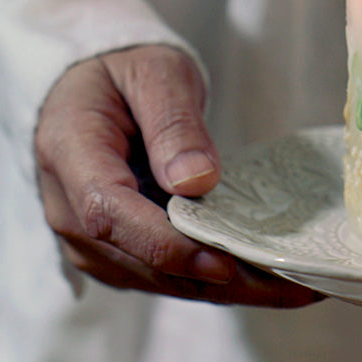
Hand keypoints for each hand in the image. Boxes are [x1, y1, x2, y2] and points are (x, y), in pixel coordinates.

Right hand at [35, 44, 320, 305]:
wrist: (90, 88)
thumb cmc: (123, 72)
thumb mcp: (155, 73)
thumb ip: (173, 125)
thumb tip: (196, 181)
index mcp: (70, 153)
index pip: (109, 214)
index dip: (166, 244)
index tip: (224, 261)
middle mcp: (67, 209)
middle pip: (139, 260)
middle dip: (218, 279)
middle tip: (292, 284)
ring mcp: (88, 237)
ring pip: (156, 278)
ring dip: (224, 288)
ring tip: (293, 285)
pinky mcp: (114, 251)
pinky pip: (163, 274)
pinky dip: (212, 279)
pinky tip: (264, 276)